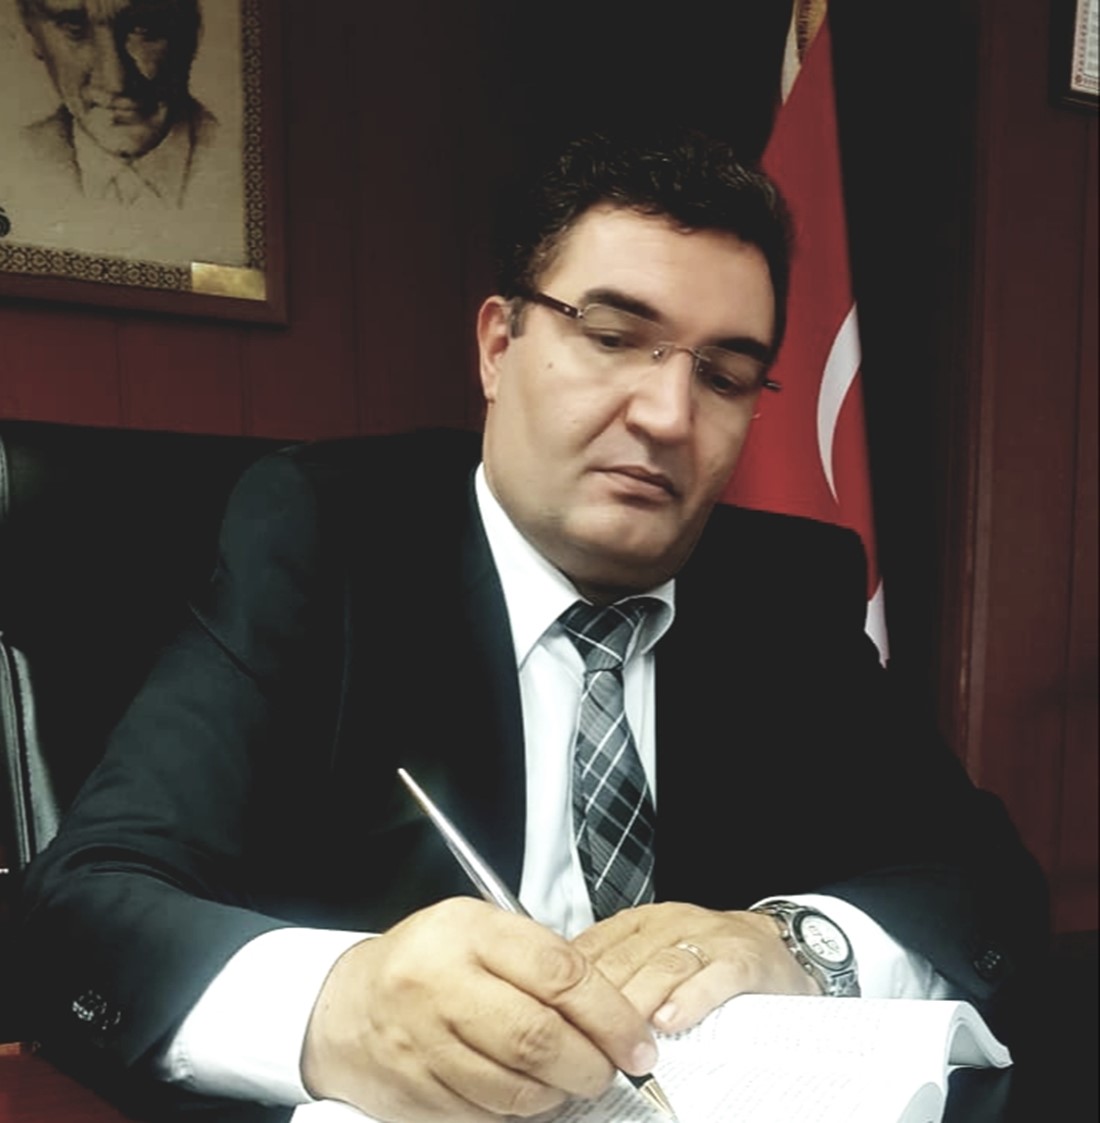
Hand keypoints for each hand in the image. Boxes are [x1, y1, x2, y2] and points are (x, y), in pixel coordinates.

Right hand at [301, 897, 657, 1122]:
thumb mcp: (478, 932)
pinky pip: (485, 1116)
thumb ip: (538, 961)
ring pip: (515, 1088)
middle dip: (590, 1065)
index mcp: (468, 931)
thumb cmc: (426, 963)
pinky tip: (526, 1096)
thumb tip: (613, 1010)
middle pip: (539, 1038)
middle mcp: (441, 983)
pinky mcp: (414, 1092)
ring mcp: (422, 1042)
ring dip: (558, 1095)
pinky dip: (518, 1114)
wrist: (346, 1006)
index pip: (558, 972)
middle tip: (609, 1071)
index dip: (610, 1014)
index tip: (637, 1042)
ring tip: (569, 1082)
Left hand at [572, 902, 819, 1035]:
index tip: (554, 1020)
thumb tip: (565, 1015)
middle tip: (582, 1042)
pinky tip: (671, 1021)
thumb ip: (617, 976)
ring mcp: (707, 938)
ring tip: (621, 1039)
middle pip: (623, 960)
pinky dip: (691, 998)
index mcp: (640, 924)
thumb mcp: (655, 956)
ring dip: (638, 1003)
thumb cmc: (707, 959)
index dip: (570, 987)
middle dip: (599, 1003)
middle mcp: (669, 924)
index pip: (594, 948)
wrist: (776, 947)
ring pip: (662, 966)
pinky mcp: (743, 958)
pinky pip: (714, 976)